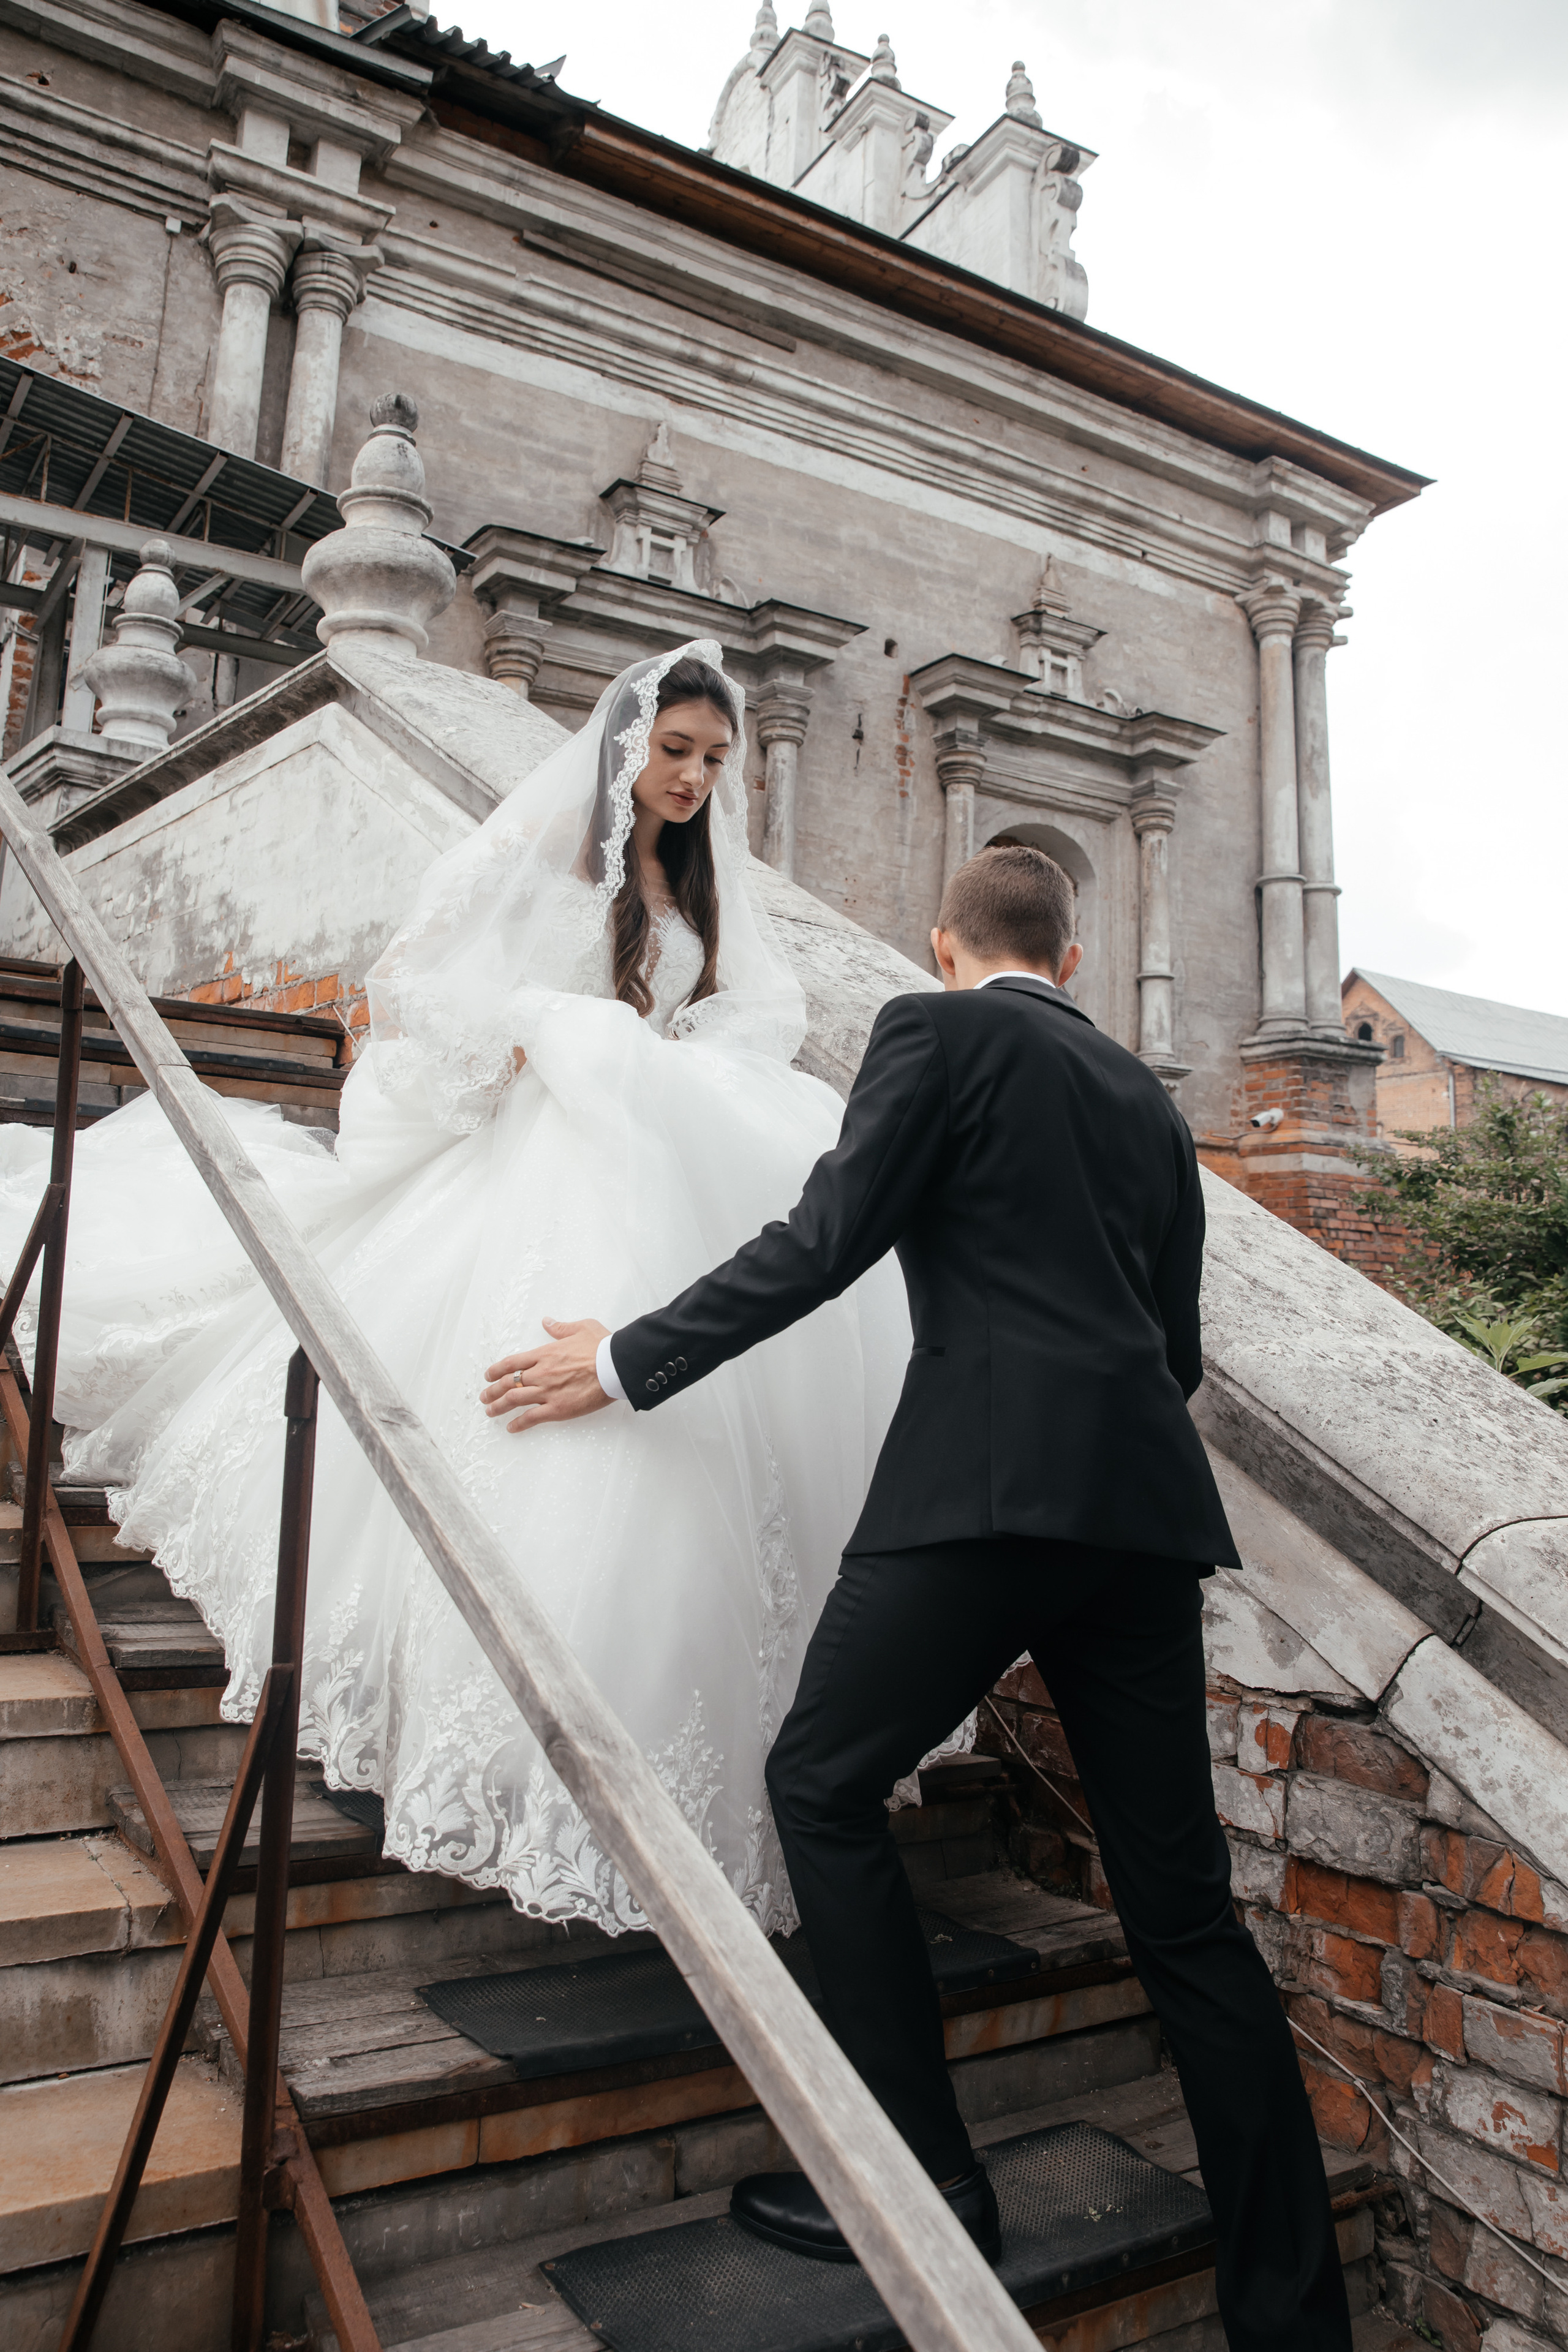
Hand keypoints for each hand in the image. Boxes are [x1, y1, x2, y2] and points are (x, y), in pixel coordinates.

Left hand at [481, 1318, 611, 1432]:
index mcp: (545, 1353)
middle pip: (508, 1382)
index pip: (512, 1362)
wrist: (615, 1366)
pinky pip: (532, 1418)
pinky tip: (511, 1428)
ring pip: (514, 1400)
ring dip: (499, 1406)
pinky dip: (519, 1424)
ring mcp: (547, 1392)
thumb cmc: (602, 1346)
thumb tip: (548, 1321)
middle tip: (484, 1396)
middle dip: (492, 1390)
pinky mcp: (558, 1409)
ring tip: (490, 1411)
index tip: (488, 1376)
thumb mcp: (581, 1327)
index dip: (496, 1370)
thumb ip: (560, 1327)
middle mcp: (541, 1373)